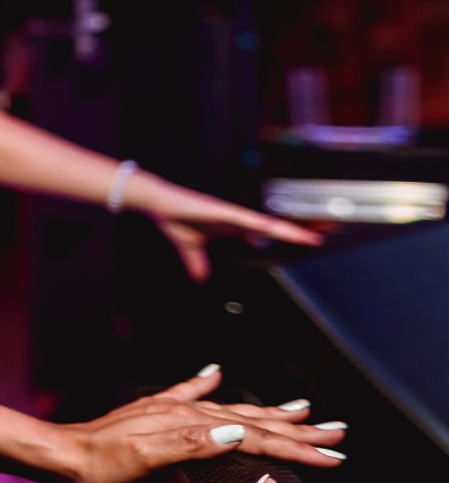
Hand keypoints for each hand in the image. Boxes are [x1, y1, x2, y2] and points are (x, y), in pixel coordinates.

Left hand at [63, 365, 345, 482]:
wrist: (61, 454)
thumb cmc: (98, 466)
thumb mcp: (145, 461)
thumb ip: (191, 445)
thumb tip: (236, 432)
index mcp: (189, 426)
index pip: (256, 436)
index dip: (297, 447)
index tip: (332, 454)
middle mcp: (183, 412)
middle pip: (253, 419)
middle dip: (297, 428)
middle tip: (336, 430)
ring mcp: (169, 410)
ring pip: (232, 409)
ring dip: (268, 411)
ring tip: (300, 407)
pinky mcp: (152, 413)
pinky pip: (188, 392)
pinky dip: (206, 383)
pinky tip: (215, 373)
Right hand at [145, 182, 321, 280]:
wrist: (159, 204)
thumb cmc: (175, 218)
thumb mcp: (190, 248)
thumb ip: (197, 263)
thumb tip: (200, 278)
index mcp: (233, 226)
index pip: (267, 232)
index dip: (288, 236)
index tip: (309, 241)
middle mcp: (238, 219)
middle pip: (275, 227)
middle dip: (298, 232)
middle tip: (324, 237)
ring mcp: (233, 214)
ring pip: (267, 224)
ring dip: (289, 231)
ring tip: (311, 237)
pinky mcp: (222, 211)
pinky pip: (247, 219)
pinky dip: (263, 225)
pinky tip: (276, 229)